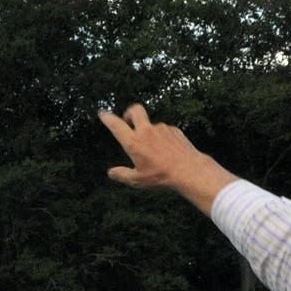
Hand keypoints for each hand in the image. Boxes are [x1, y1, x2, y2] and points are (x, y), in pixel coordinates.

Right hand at [98, 104, 238, 212]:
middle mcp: (146, 131)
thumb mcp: (137, 180)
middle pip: (135, 110)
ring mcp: (161, 128)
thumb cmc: (161, 176)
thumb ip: (122, 175)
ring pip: (151, 125)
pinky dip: (162, 138)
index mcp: (134, 142)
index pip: (116, 125)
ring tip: (155, 153)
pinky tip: (167, 152)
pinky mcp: (174, 130)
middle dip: (129, 112)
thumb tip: (111, 173)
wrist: (188, 169)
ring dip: (149, 132)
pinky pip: (164, 131)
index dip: (108, 118)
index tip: (103, 114)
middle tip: (128, 121)